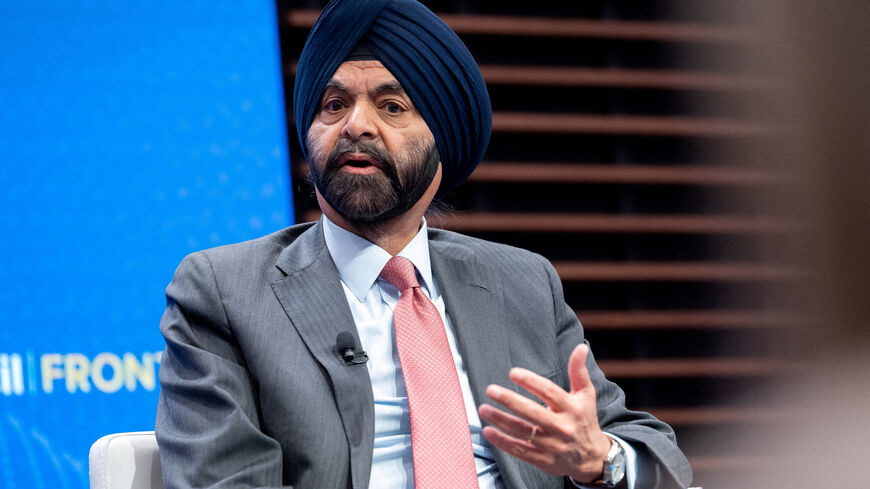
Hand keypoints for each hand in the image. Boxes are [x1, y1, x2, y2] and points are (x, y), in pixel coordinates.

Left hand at [478, 343, 611, 482]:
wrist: (591, 458)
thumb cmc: (584, 420)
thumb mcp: (585, 396)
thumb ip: (578, 371)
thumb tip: (581, 347)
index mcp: (572, 409)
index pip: (550, 392)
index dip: (531, 382)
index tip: (513, 373)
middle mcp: (562, 427)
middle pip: (532, 412)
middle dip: (510, 400)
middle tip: (491, 389)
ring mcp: (551, 445)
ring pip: (521, 431)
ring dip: (500, 420)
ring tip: (483, 409)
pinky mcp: (542, 459)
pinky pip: (519, 450)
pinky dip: (502, 441)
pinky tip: (488, 431)